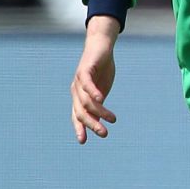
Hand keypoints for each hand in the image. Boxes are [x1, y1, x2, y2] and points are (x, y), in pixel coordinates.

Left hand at [71, 17, 119, 143]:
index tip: (83, 141)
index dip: (79, 128)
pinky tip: (101, 99)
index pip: (77, 116)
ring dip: (100, 112)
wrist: (101, 47)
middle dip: (92, 124)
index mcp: (79, 97)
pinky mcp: (84, 70)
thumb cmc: (101, 69)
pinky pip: (87, 84)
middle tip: (105, 134)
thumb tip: (98, 120)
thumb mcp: (101, 90)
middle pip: (81, 112)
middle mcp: (76, 90)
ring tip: (113, 119)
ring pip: (86, 101)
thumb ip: (98, 104)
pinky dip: (93, 92)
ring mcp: (78, 81)